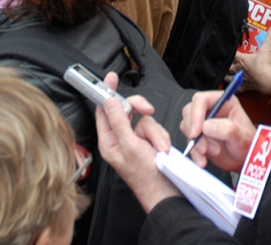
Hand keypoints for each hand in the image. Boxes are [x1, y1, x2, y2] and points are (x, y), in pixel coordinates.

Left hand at [94, 72, 179, 212]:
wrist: (167, 192)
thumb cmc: (146, 177)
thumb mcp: (130, 146)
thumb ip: (119, 122)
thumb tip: (110, 101)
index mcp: (109, 141)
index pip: (104, 111)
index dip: (107, 93)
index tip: (111, 78)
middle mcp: (121, 139)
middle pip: (128, 111)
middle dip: (141, 113)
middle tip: (147, 110)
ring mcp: (136, 140)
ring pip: (145, 119)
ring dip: (155, 132)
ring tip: (158, 147)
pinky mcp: (149, 142)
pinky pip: (155, 128)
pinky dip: (161, 137)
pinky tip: (162, 149)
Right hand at [179, 89, 255, 171]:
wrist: (245, 159)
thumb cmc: (247, 143)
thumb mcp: (241, 136)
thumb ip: (227, 129)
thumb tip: (207, 126)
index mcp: (223, 102)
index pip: (201, 100)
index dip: (196, 115)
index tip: (196, 132)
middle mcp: (211, 109)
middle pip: (190, 112)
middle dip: (195, 132)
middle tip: (205, 148)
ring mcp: (203, 122)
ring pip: (187, 127)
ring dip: (196, 144)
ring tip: (212, 152)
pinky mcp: (198, 136)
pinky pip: (189, 141)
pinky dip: (194, 152)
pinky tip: (202, 160)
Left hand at [231, 25, 270, 94]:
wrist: (267, 80)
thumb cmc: (264, 65)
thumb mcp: (267, 50)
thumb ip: (270, 38)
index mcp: (242, 59)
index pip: (232, 54)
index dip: (228, 53)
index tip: (224, 51)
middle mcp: (239, 69)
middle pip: (227, 67)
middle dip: (225, 67)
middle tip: (223, 65)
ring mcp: (241, 78)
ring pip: (229, 78)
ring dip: (226, 77)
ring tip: (224, 76)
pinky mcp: (245, 87)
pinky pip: (237, 88)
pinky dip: (234, 88)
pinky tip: (231, 88)